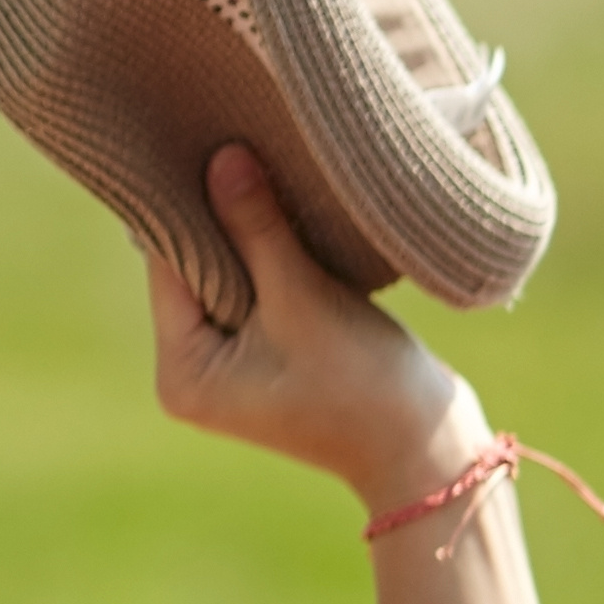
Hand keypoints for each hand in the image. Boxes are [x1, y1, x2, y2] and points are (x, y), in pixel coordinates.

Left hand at [150, 146, 484, 507]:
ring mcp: (234, 368)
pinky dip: (279, 262)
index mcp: (183, 372)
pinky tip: (299, 228)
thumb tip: (221, 156)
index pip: (169, 266)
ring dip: (256, 239)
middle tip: (246, 156)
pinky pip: (262, 293)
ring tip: (277, 187)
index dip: (191, 209)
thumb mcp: (305, 300)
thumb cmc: (368, 390)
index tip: (208, 150)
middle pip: (197, 271)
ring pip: (233, 277)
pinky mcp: (273, 357)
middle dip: (225, 222)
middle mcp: (194, 372)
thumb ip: (258, 228)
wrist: (434, 453)